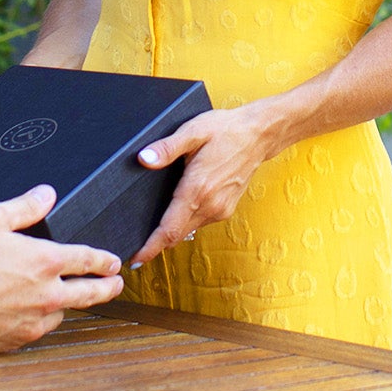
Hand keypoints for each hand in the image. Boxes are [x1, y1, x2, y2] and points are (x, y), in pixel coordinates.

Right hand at [0, 185, 123, 354]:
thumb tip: (47, 194)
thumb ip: (25, 206)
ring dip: (67, 303)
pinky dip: (41, 319)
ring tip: (69, 297)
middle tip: (116, 284)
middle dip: (107, 287)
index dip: (105, 260)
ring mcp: (33, 321)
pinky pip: (38, 329)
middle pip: (90, 293)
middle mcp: (47, 295)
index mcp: (45, 261)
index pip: (88, 259)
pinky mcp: (17, 340)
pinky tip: (33, 313)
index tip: (114, 261)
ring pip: (62, 313)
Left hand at [129, 105, 272, 265]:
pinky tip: (176, 208)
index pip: (170, 230)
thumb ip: (167, 148)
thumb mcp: (192, 131)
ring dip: (171, 231)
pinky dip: (185, 221)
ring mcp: (220, 210)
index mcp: (197, 190)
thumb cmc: (224, 130)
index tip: (135, 260)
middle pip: (176, 234)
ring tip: (151, 224)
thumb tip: (143, 159)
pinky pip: (199, 222)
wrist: (258, 135)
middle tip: (133, 242)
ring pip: (188, 229)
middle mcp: (210, 206)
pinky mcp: (226, 209)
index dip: (151, 247)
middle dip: (156, 242)